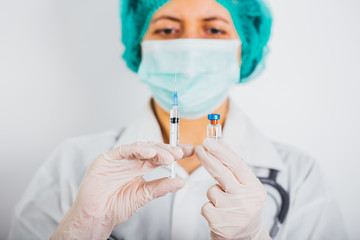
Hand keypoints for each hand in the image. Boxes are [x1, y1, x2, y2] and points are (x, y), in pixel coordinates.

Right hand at [51, 142, 193, 239]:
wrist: (96, 217)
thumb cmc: (116, 207)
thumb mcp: (144, 195)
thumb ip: (161, 187)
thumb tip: (181, 182)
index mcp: (140, 168)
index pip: (160, 156)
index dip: (174, 152)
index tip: (191, 151)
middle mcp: (131, 161)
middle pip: (153, 150)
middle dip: (168, 150)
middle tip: (181, 153)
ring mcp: (119, 158)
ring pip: (141, 148)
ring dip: (156, 150)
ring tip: (169, 157)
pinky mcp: (107, 158)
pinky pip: (124, 150)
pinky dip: (138, 150)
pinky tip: (150, 153)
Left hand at [195, 139, 269, 239]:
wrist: (248, 237)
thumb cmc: (245, 206)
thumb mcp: (246, 186)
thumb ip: (235, 166)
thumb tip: (222, 144)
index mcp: (254, 188)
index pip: (236, 164)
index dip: (220, 151)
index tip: (208, 142)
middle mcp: (246, 199)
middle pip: (221, 173)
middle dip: (207, 158)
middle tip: (199, 149)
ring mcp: (233, 212)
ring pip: (211, 191)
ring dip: (213, 194)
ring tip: (225, 203)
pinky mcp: (220, 224)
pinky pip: (205, 206)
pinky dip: (209, 208)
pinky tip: (220, 214)